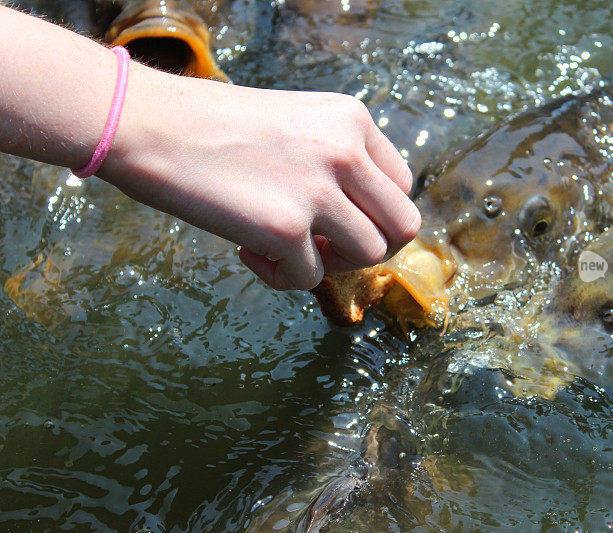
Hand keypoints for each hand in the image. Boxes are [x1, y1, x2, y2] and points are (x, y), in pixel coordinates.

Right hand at [99, 66, 419, 289]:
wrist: (146, 124)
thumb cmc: (212, 127)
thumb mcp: (297, 124)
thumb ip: (337, 160)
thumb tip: (359, 218)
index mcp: (352, 119)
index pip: (401, 185)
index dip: (373, 212)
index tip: (336, 217)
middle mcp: (346, 151)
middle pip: (402, 225)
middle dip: (367, 246)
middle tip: (324, 245)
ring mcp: (319, 190)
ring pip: (369, 256)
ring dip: (331, 263)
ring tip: (285, 247)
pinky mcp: (285, 228)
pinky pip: (310, 278)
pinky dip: (282, 276)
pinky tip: (247, 251)